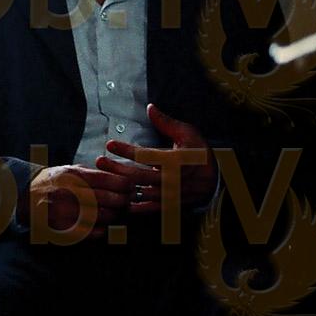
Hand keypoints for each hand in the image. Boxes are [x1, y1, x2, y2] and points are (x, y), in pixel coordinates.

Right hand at [25, 164, 130, 238]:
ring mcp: (65, 211)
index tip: (130, 188)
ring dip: (112, 217)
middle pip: (109, 199)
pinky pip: (90, 232)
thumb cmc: (53, 182)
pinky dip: (100, 231)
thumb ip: (94, 174)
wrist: (23, 195)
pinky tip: (100, 226)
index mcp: (73, 175)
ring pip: (102, 217)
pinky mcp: (61, 227)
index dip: (125, 185)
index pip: (108, 180)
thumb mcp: (70, 170)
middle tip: (125, 202)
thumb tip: (123, 179)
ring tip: (112, 214)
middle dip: (122, 202)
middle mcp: (69, 192)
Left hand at [97, 104, 216, 213]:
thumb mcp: (187, 134)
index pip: (146, 155)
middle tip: (99, 161)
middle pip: (138, 175)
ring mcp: (171, 194)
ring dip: (120, 186)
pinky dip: (133, 207)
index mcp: (177, 160)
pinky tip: (119, 201)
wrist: (216, 179)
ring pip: (141, 192)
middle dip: (116, 168)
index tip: (110, 144)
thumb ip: (166, 122)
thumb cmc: (199, 152)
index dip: (126, 150)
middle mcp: (172, 179)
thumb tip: (150, 107)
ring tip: (103, 178)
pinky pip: (149, 208)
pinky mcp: (170, 205)